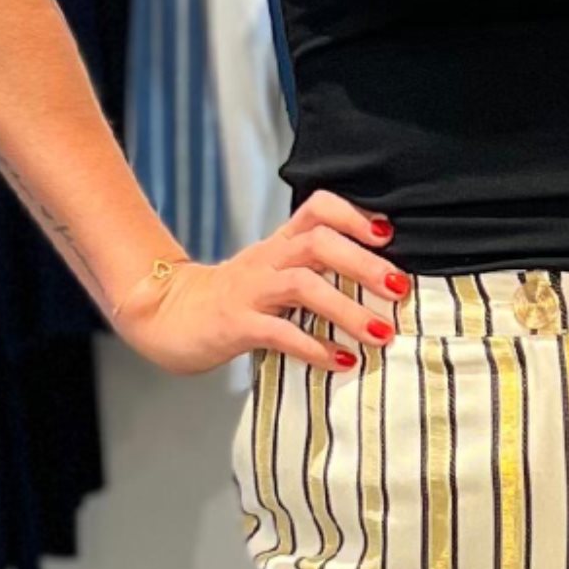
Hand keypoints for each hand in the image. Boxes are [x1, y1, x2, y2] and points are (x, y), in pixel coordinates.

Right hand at [110, 191, 410, 375]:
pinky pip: (279, 332)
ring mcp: (251, 290)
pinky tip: (341, 361)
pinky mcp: (236, 325)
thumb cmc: (234, 297)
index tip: (388, 234)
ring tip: (382, 333)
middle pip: (318, 242)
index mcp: (280, 242)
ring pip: (303, 285)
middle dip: (363, 263)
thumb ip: (313, 268)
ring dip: (348, 309)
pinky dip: (314, 347)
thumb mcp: (273, 272)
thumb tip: (376, 277)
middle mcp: (268, 259)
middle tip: (399, 287)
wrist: (169, 316)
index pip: (317, 208)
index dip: (353, 215)